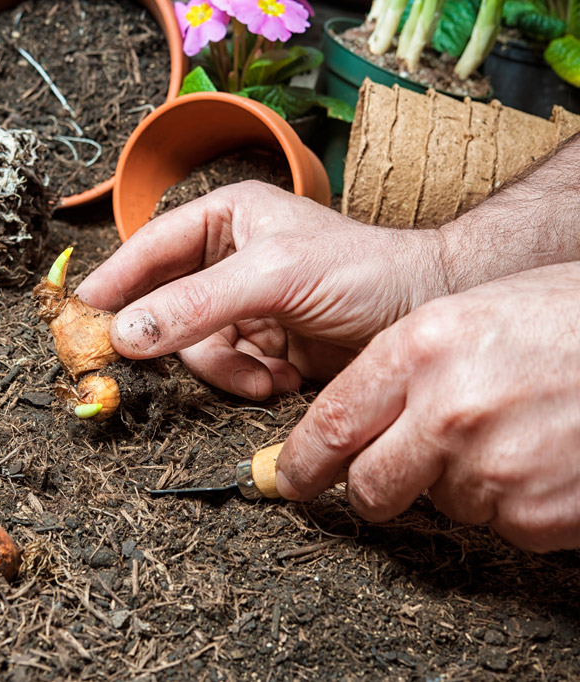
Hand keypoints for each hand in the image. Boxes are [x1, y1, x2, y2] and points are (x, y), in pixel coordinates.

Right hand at [76, 181, 447, 398]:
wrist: (425, 314)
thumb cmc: (361, 271)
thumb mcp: (273, 277)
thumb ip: (196, 304)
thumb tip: (125, 331)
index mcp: (222, 220)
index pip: (148, 248)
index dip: (113, 281)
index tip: (79, 315)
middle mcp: (225, 260)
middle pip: (164, 308)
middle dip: (182, 342)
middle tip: (157, 366)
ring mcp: (242, 305)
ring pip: (193, 348)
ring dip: (225, 370)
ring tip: (265, 374)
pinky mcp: (262, 345)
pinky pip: (225, 371)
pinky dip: (247, 382)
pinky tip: (281, 379)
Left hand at [275, 263, 579, 551]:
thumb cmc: (565, 319)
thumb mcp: (467, 317)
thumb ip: (401, 369)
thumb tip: (343, 425)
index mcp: (420, 350)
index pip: (332, 425)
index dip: (302, 463)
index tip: (288, 480)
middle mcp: (448, 410)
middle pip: (371, 486)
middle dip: (373, 488)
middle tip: (392, 475)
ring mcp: (495, 468)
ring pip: (441, 503)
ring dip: (460, 482)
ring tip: (510, 432)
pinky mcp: (538, 515)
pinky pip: (501, 523)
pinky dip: (514, 501)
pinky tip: (544, 455)